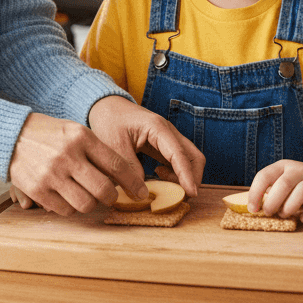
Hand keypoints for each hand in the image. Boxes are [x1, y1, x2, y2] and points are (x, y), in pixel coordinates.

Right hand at [8, 111, 148, 215]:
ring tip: (86, 195)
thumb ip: (97, 152)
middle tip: (111, 197)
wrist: (13, 134)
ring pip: (85, 204)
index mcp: (82, 137)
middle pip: (104, 190)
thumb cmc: (51, 134)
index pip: (116, 165)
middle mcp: (68, 155)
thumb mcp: (76, 131)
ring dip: (90, 204)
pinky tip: (66, 195)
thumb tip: (124, 179)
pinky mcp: (38, 190)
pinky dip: (70, 207)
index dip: (133, 183)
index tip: (142, 193)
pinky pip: (65, 210)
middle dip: (112, 198)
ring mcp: (52, 174)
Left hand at [87, 95, 204, 196]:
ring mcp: (169, 138)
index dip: (187, 175)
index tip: (191, 193)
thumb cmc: (110, 121)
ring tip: (163, 184)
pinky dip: (177, 173)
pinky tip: (159, 175)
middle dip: (192, 179)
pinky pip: (179, 161)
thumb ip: (129, 168)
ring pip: (189, 160)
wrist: (107, 106)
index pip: (179, 154)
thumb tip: (142, 193)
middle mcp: (169, 131)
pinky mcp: (165, 144)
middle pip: (194, 157)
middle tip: (176, 196)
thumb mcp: (114, 145)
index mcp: (157, 127)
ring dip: (184, 177)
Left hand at [247, 159, 302, 223]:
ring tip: (284, 214)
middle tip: (269, 213)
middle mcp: (299, 171)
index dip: (255, 193)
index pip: (264, 176)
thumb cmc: (297, 182)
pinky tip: (302, 218)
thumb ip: (270, 189)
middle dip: (272, 202)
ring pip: (301, 192)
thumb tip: (255, 207)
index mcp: (283, 166)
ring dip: (289, 208)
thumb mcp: (282, 178)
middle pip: (284, 184)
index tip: (252, 209)